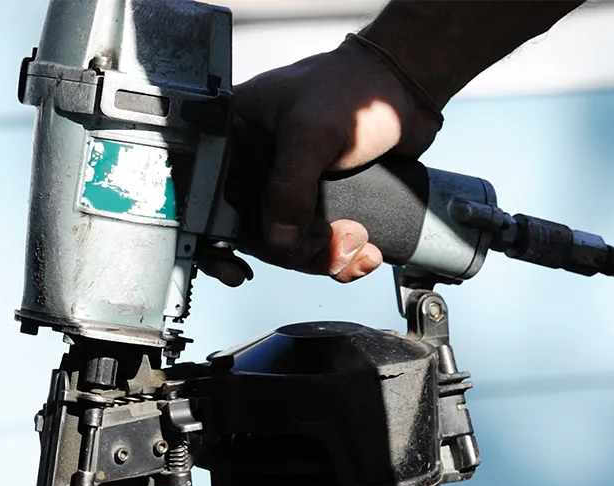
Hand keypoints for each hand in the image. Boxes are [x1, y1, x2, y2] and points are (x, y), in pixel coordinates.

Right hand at [216, 37, 442, 284]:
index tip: (234, 268)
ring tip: (358, 244)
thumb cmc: (352, 89)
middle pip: (252, 232)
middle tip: (325, 240)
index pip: (209, 197)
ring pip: (289, 246)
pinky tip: (365, 255)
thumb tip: (278, 240)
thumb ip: (290, 184)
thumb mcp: (312, 132)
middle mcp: (255, 165)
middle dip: (292, 250)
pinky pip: (319, 245)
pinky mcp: (318, 202)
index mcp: (235, 137)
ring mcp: (287, 186)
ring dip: (323, 256)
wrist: (404, 92)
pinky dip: (341, 257)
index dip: (216, 238)